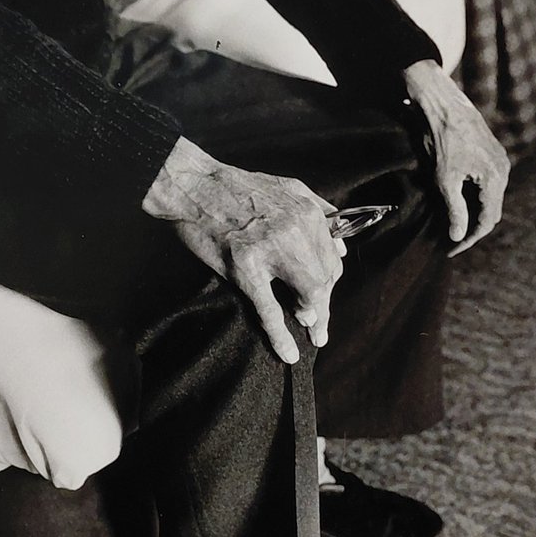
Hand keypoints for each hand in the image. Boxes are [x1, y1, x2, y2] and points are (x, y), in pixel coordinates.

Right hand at [142, 136, 344, 363]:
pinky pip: (270, 310)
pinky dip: (281, 336)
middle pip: (325, 280)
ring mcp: (270, 250)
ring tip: (311, 333)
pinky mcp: (244, 267)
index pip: (332, 259)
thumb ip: (320, 212)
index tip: (322, 296)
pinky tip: (288, 352)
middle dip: (324, 305)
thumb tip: (341, 245)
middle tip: (317, 323)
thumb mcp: (289, 188)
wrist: (194, 184)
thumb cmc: (238, 187)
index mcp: (307, 213)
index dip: (329, 283)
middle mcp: (296, 230)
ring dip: (312, 319)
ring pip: (308, 295)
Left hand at [403, 59, 509, 255]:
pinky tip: (459, 202)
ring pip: (490, 198)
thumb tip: (458, 236)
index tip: (451, 250)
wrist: (442, 104)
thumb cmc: (442, 139)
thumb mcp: (444, 179)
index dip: (469, 239)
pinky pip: (488, 184)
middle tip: (452, 242)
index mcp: (495, 178)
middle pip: (491, 211)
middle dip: (473, 229)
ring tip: (454, 225)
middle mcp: (503, 170)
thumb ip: (454, 210)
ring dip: (474, 213)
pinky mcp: (491, 153)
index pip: (486, 220)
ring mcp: (499, 160)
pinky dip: (475, 198)